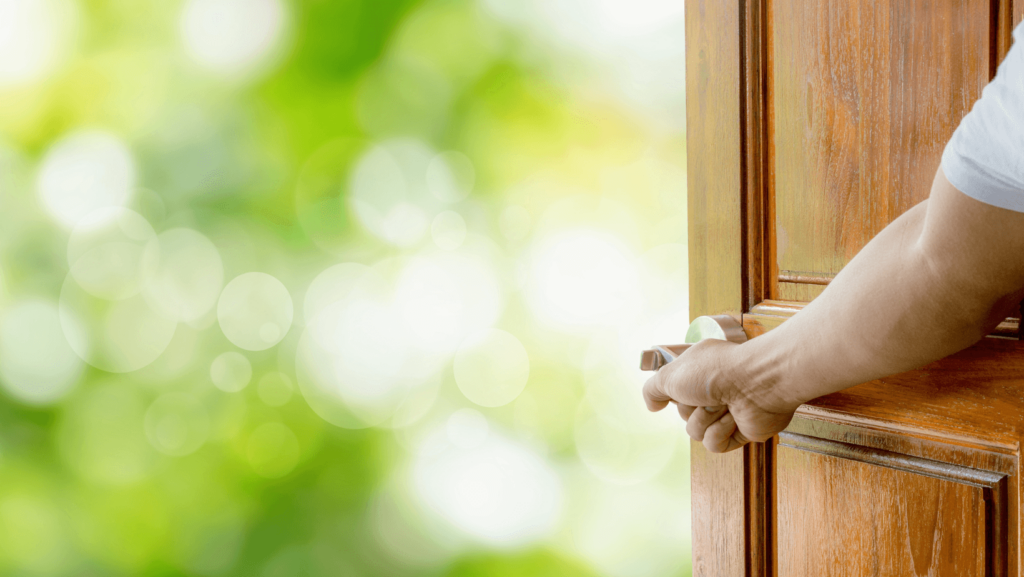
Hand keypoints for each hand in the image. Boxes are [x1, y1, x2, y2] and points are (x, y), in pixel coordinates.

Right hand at [642, 338, 800, 452]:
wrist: (756, 384)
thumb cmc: (717, 372)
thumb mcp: (670, 375)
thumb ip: (653, 389)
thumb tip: (652, 406)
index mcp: (699, 371)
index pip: (675, 392)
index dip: (675, 393)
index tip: (680, 388)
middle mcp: (715, 390)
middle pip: (684, 414)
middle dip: (691, 408)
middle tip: (707, 395)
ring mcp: (728, 411)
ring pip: (697, 432)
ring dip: (706, 419)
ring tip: (724, 404)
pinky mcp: (741, 431)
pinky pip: (714, 445)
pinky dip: (721, 432)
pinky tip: (733, 418)